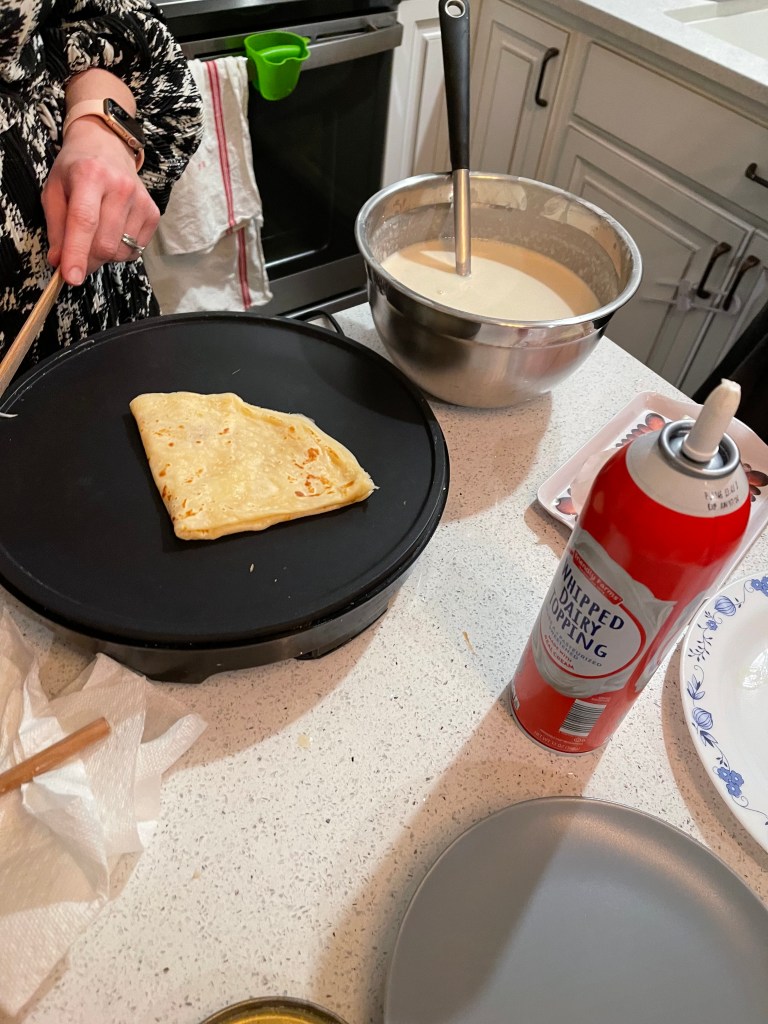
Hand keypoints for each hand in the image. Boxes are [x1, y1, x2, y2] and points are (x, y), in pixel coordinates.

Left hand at [42, 118, 159, 285]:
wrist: (107, 147)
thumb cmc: (76, 169)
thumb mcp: (54, 190)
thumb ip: (56, 227)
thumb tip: (59, 262)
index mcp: (90, 175)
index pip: (84, 221)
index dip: (77, 253)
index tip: (71, 278)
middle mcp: (120, 187)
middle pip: (104, 244)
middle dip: (87, 260)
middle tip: (76, 257)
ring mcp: (140, 200)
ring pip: (120, 252)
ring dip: (104, 255)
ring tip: (96, 234)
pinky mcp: (153, 213)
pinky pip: (135, 250)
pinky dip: (120, 250)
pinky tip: (113, 231)